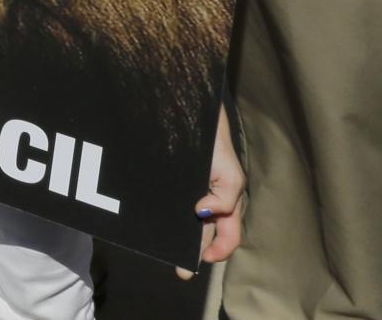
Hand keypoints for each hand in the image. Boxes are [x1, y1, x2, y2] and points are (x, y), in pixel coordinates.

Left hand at [179, 105, 244, 278]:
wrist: (189, 111)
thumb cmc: (215, 144)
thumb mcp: (231, 174)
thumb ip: (226, 198)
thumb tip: (204, 213)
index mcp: (224, 203)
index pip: (225, 236)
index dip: (217, 251)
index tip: (202, 261)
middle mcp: (205, 201)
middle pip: (202, 234)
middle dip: (193, 253)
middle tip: (180, 270)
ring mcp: (186, 192)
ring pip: (184, 222)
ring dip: (177, 237)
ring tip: (165, 249)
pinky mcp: (168, 183)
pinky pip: (166, 202)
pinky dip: (162, 215)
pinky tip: (151, 222)